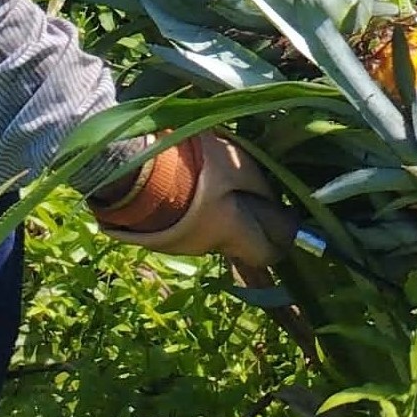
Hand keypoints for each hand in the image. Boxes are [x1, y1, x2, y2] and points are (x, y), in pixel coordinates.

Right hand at [96, 132, 295, 277]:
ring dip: (216, 217)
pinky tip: (182, 188)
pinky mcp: (154, 235)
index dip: (283, 235)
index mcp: (231, 233)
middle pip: (240, 246)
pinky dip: (189, 212)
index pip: (270, 253)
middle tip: (252, 200)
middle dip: (251, 227)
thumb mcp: (235, 163)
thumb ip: (258, 184)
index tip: (287, 215)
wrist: (129, 168)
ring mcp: (178, 243)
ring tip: (210, 185)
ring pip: (210, 235)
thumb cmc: (191, 163)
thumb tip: (271, 197)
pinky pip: (183, 227)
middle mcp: (207, 247)